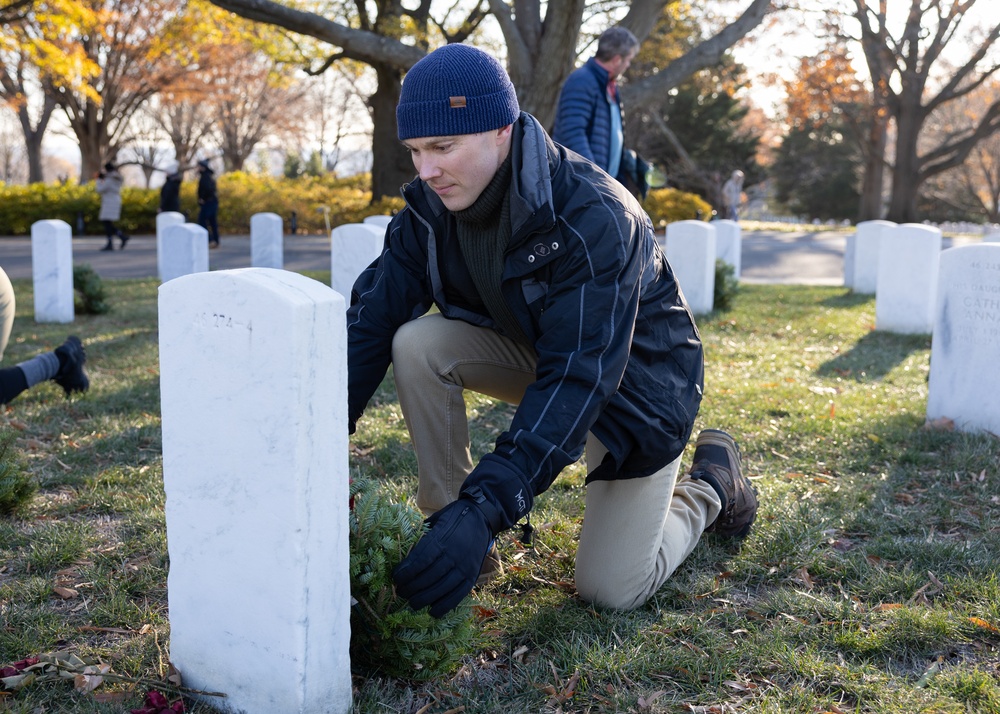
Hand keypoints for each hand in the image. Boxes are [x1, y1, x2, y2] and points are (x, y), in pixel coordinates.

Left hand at [392, 497, 492, 617]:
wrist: (482, 517)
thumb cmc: (453, 517)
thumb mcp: (435, 520)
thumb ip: (421, 536)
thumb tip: (404, 552)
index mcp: (442, 538)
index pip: (420, 560)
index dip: (406, 572)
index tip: (395, 578)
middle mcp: (453, 554)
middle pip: (429, 577)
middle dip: (411, 587)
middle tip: (400, 592)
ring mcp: (464, 566)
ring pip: (442, 588)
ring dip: (424, 598)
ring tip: (411, 602)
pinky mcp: (472, 575)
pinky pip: (458, 595)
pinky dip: (444, 605)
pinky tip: (432, 611)